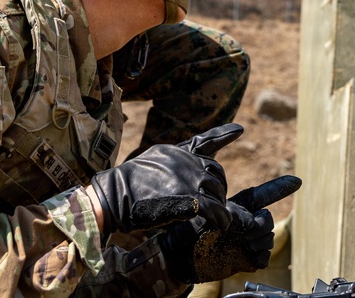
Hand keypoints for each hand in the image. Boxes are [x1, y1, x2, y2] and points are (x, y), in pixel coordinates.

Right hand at [89, 123, 244, 234]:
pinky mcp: (190, 199)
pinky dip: (221, 218)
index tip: (239, 129)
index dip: (224, 134)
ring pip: (218, 191)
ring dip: (219, 204)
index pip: (206, 142)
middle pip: (216, 173)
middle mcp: (187, 161)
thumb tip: (184, 167)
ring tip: (215, 216)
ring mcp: (189, 178)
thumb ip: (171, 161)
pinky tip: (221, 224)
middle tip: (214, 202)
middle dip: (219, 188)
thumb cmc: (127, 183)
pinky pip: (215, 209)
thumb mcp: (151, 161)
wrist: (115, 196)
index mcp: (177, 152)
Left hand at [161, 175, 301, 283]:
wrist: (178, 256)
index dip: (281, 187)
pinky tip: (249, 256)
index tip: (297, 181)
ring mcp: (246, 241)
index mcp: (237, 207)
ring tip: (240, 244)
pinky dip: (260, 257)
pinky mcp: (245, 259)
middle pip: (268, 219)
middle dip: (260, 225)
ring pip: (269, 238)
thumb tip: (254, 221)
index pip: (264, 194)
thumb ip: (233, 214)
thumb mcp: (209, 213)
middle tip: (240, 231)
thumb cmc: (187, 229)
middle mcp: (245, 223)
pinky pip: (265, 257)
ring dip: (258, 242)